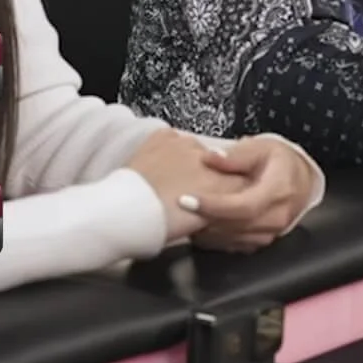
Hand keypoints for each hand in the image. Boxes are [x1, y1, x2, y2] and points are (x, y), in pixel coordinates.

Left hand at [124, 128, 251, 241]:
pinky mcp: (164, 136)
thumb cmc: (158, 227)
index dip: (232, 186)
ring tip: (171, 180)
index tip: (221, 195)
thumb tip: (224, 204)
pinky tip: (159, 167)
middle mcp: (210, 159)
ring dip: (190, 161)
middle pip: (221, 162)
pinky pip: (173, 139)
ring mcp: (185, 144)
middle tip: (190, 191)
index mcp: (222, 183)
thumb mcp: (199, 225)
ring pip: (197, 150)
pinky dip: (168, 151)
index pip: (241, 178)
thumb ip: (219, 209)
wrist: (122, 214)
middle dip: (212, 173)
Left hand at [188, 136, 320, 252]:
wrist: (300, 180)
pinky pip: (232, 245)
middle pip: (234, 226)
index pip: (243, 207)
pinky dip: (213, 237)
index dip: (213, 206)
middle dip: (203, 218)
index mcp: (278, 192)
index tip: (186, 199)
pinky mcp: (261, 241)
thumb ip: (237, 154)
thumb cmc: (281, 162)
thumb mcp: (262, 147)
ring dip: (205, 230)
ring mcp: (269, 233)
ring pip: (231, 239)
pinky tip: (198, 224)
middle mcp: (276, 217)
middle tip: (175, 206)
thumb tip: (211, 157)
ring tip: (184, 214)